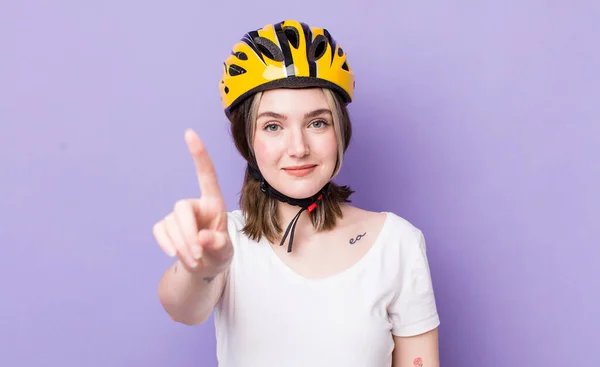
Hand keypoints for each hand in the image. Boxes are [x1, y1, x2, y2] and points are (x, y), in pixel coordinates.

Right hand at [153, 129, 232, 275]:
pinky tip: (174, 253)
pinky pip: (159, 231)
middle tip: (197, 255)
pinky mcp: (165, 226)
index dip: (198, 154)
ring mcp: (177, 215)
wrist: (205, 268)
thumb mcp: (225, 252)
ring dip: (182, 246)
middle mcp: (195, 205)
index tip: (189, 133)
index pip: (206, 175)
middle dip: (186, 233)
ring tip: (195, 260)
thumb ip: (218, 244)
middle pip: (181, 208)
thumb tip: (201, 238)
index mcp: (214, 203)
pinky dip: (166, 244)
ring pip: (171, 225)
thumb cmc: (219, 253)